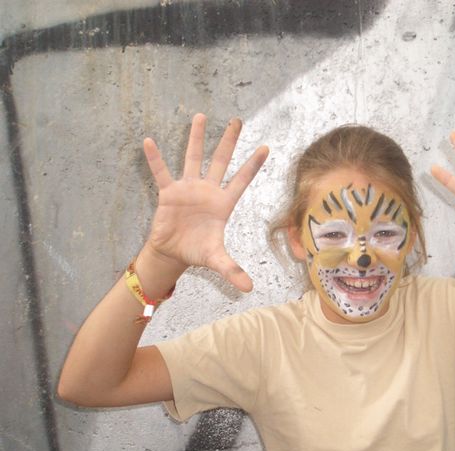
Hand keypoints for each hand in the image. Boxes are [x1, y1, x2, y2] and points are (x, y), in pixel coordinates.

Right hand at [143, 113, 268, 291]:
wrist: (172, 253)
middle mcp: (208, 191)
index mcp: (223, 204)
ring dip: (196, 138)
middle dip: (228, 141)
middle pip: (220, 161)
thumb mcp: (216, 260)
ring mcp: (188, 189)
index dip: (253, 165)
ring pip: (193, 158)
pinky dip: (155, 159)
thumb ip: (232, 270)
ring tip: (200, 115)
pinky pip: (161, 172)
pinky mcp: (168, 193)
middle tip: (238, 120)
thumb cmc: (197, 252)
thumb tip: (249, 290)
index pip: (242, 180)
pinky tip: (148, 141)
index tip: (266, 147)